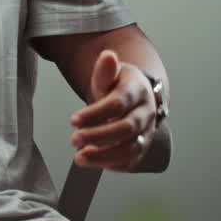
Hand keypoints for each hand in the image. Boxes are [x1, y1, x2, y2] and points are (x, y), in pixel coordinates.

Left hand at [68, 50, 156, 172]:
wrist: (136, 97)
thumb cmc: (118, 85)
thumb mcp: (109, 74)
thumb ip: (105, 70)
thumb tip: (107, 56)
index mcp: (137, 91)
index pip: (118, 103)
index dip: (95, 113)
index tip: (73, 120)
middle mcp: (146, 113)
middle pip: (126, 128)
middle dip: (99, 136)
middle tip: (74, 139)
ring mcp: (147, 132)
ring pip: (131, 149)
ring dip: (104, 156)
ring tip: (80, 158)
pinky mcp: (143, 147)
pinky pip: (132, 161)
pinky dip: (113, 164)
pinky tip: (94, 161)